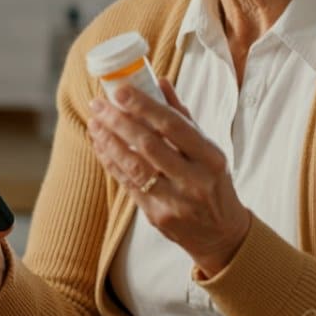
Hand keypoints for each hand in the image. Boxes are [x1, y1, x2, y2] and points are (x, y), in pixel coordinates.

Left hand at [87, 79, 250, 276]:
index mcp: (211, 157)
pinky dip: (111, 162)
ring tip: (94, 123)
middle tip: (98, 104)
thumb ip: (183, 117)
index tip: (120, 90)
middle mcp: (195, 180)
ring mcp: (175, 201)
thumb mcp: (208, 150)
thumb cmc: (212, 182)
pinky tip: (100, 145)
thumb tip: (159, 81)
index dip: (144, 106)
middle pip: (149, 145)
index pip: (173, 126)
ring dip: (109, 142)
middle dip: (119, 121)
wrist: (221, 234)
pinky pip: (128, 184)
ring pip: (134, 167)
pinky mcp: (157, 216)